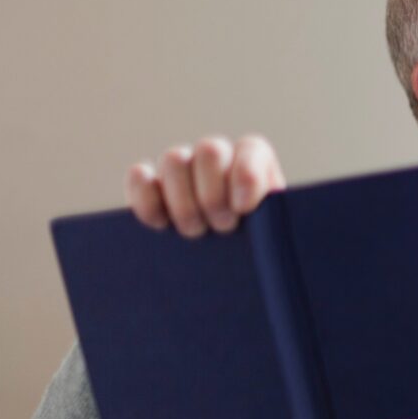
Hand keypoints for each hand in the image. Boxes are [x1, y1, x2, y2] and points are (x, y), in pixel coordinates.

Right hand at [126, 135, 285, 235]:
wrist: (228, 269)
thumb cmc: (260, 248)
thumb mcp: (276, 234)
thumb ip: (278, 220)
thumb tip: (272, 216)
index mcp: (254, 161)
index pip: (250, 150)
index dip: (246, 175)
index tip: (244, 209)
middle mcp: (217, 157)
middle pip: (210, 150)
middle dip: (214, 192)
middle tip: (223, 227)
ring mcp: (182, 168)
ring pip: (174, 159)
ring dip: (183, 200)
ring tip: (195, 231)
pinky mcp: (150, 186)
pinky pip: (139, 175)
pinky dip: (145, 197)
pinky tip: (160, 224)